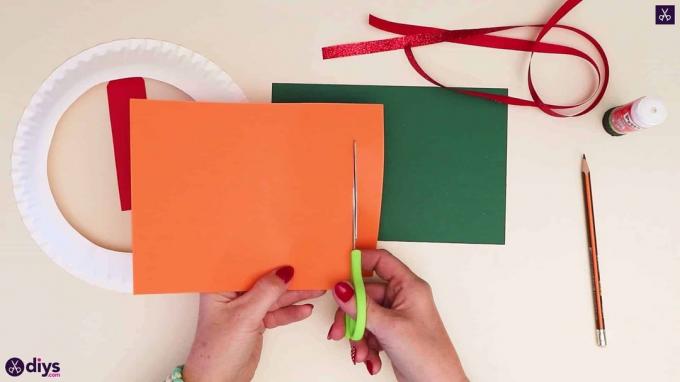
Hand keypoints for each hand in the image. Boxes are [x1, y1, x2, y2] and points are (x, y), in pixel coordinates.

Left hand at [183, 266, 323, 381]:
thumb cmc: (215, 352)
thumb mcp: (244, 315)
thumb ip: (267, 292)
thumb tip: (284, 272)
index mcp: (221, 287)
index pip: (248, 265)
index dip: (268, 257)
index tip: (289, 252)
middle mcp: (233, 295)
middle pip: (264, 280)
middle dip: (286, 277)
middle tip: (308, 271)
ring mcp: (245, 309)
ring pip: (273, 296)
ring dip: (293, 295)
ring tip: (315, 289)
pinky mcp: (255, 322)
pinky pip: (277, 312)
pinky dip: (290, 311)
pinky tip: (304, 308)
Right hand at [327, 249, 466, 381]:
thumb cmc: (429, 356)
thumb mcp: (389, 327)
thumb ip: (361, 306)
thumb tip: (342, 289)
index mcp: (409, 287)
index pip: (381, 261)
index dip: (359, 263)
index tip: (339, 273)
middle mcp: (403, 298)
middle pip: (365, 294)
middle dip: (352, 315)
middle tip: (341, 330)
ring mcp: (397, 316)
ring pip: (364, 315)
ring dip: (358, 335)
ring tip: (361, 351)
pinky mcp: (391, 333)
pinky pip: (369, 331)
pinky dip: (365, 345)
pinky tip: (370, 358)